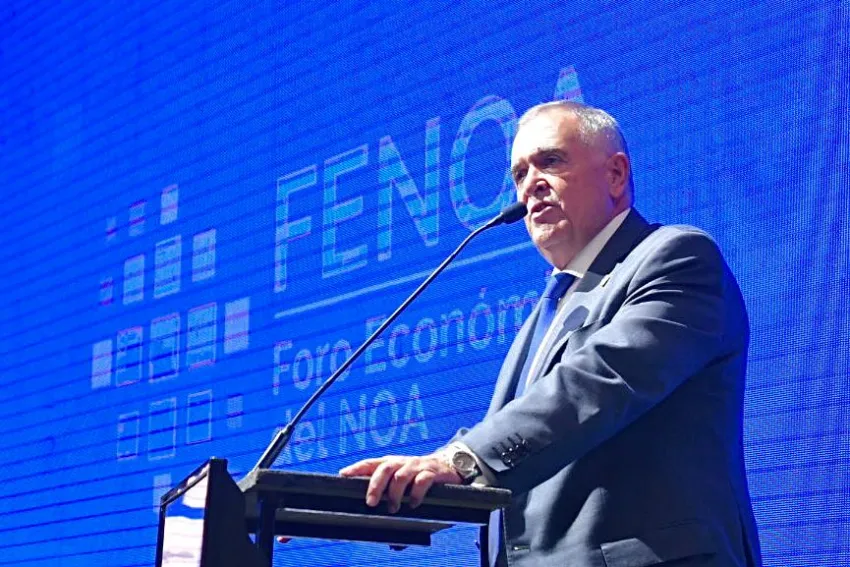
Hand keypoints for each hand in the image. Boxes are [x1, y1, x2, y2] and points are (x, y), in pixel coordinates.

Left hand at [339, 454, 461, 512]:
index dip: (357, 467)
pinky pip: (422, 481)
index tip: (343, 475)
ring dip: (394, 494)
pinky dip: (415, 494)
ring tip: (392, 508)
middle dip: (375, 485)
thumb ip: (394, 501)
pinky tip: (413, 505)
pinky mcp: (433, 473)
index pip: (372, 463)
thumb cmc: (421, 479)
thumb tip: (389, 536)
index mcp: (393, 463)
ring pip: (401, 476)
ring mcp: (418, 467)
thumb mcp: (406, 485)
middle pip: (385, 468)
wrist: (450, 466)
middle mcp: (403, 463)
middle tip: (370, 502)